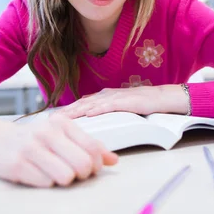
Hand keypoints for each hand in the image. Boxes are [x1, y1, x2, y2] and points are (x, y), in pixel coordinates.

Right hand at [0, 113, 117, 186]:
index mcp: (61, 123)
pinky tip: (37, 173)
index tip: (91, 168)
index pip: (93, 148)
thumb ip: (89, 146)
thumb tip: (114, 160)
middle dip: (82, 174)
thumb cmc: (36, 139)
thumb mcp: (62, 135)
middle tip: (74, 173)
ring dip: (63, 180)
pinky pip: (45, 184)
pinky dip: (45, 183)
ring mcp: (30, 148)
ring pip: (66, 177)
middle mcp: (46, 133)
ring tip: (54, 172)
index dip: (97, 164)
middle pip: (82, 164)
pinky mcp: (16, 165)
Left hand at [59, 85, 187, 118]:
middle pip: (82, 102)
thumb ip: (107, 110)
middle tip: (50, 120)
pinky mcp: (125, 101)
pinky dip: (96, 109)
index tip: (53, 117)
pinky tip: (87, 114)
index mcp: (105, 96)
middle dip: (66, 111)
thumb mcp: (121, 107)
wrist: (162, 98)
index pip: (82, 103)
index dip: (68, 110)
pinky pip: (108, 106)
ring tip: (62, 118)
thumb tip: (91, 116)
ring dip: (76, 111)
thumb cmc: (144, 104)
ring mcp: (115, 97)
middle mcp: (107, 94)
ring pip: (91, 104)